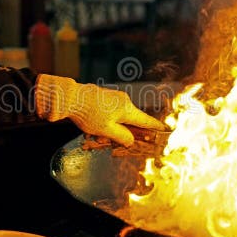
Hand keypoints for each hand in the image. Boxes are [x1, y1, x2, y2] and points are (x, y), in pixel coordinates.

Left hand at [35, 74, 165, 145]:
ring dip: (110, 128)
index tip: (166, 130)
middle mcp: (124, 101)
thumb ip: (122, 137)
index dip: (156, 127)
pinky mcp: (105, 97)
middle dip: (123, 132)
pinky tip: (91, 125)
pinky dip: (104, 121)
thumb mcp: (106, 131)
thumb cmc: (89, 114)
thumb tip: (131, 140)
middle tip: (109, 139)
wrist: (71, 98)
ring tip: (94, 133)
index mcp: (127, 109)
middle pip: (131, 121)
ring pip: (118, 117)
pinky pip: (110, 112)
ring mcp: (114, 97)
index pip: (146, 121)